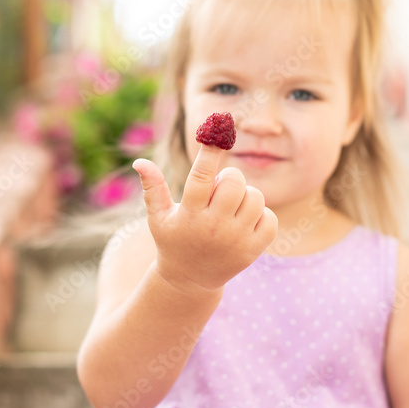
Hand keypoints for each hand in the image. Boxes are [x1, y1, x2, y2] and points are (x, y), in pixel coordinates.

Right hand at [132, 144, 276, 293]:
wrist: (190, 281)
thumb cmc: (173, 240)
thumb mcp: (158, 217)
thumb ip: (152, 187)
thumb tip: (139, 162)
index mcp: (189, 215)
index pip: (202, 176)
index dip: (211, 150)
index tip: (218, 126)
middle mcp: (213, 227)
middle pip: (235, 182)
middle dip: (229, 179)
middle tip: (219, 191)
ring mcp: (235, 240)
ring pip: (255, 198)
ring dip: (244, 197)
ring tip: (230, 208)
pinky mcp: (253, 250)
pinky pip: (269, 217)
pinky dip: (260, 215)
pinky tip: (243, 222)